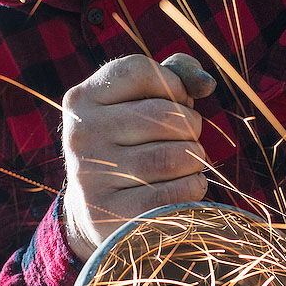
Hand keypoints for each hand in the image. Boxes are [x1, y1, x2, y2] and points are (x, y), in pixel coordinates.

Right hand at [61, 53, 216, 260]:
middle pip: (165, 114)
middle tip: (183, 140)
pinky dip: (193, 188)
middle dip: (190, 127)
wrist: (97, 211)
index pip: (140, 71)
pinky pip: (176, 193)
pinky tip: (184, 187)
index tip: (176, 102)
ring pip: (175, 155)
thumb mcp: (136, 104)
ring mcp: (91, 176)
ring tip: (184, 164)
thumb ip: (172, 77)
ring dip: (194, 159)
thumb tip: (205, 82)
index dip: (173, 84)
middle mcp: (80, 134)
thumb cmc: (128, 146)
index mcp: (82, 99)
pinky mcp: (111, 214)